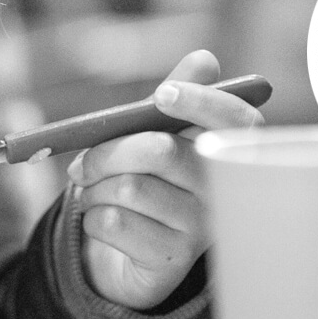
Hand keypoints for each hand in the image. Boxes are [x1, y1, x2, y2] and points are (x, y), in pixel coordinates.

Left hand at [66, 50, 263, 309]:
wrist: (129, 253)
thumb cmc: (148, 182)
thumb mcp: (157, 135)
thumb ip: (177, 97)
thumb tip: (205, 59)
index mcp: (226, 153)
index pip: (236, 121)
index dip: (201, 101)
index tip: (162, 94)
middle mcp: (222, 191)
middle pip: (160, 151)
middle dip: (106, 152)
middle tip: (81, 164)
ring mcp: (201, 228)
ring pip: (130, 188)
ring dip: (94, 188)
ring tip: (93, 193)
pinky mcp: (171, 259)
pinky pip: (114, 222)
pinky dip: (92, 216)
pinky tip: (101, 221)